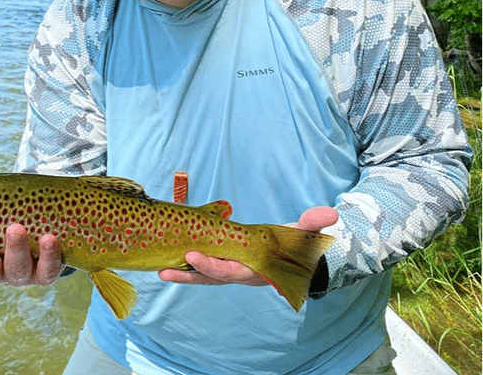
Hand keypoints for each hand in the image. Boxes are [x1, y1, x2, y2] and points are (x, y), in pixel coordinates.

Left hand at [158, 205, 337, 285]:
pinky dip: (188, 267)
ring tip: (161, 271)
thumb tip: (330, 213)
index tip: (193, 257)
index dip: (212, 266)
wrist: (296, 259)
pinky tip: (169, 262)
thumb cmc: (297, 246)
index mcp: (256, 268)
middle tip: (166, 270)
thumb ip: (313, 224)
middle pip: (211, 277)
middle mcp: (241, 273)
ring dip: (184, 275)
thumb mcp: (305, 234)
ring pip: (204, 277)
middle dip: (190, 275)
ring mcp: (232, 271)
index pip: (231, 271)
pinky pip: (204, 268)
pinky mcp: (225, 264)